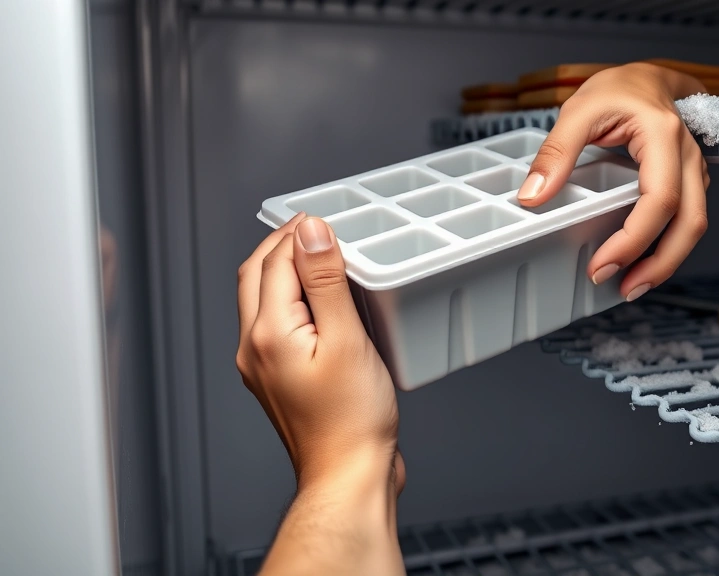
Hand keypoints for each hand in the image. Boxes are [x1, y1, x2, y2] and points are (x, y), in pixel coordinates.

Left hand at [236, 214, 404, 574]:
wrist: (348, 476)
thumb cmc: (351, 421)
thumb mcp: (346, 340)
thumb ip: (324, 281)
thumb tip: (311, 233)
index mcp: (267, 333)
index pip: (273, 262)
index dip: (298, 233)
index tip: (324, 219)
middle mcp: (254, 348)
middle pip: (257, 277)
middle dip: (283, 246)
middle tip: (316, 230)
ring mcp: (262, 366)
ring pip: (262, 301)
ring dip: (285, 272)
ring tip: (320, 259)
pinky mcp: (278, 379)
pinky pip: (275, 326)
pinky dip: (293, 302)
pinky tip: (322, 306)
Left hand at [516, 62, 709, 301]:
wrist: (648, 77)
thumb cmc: (618, 88)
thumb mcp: (579, 109)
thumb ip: (556, 153)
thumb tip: (532, 197)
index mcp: (663, 136)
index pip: (659, 199)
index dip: (634, 239)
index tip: (603, 264)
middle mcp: (688, 155)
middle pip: (690, 223)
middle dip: (659, 264)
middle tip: (623, 288)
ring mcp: (693, 169)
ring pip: (693, 226)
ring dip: (666, 261)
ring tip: (630, 284)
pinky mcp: (689, 181)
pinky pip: (686, 219)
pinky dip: (666, 246)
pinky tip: (639, 261)